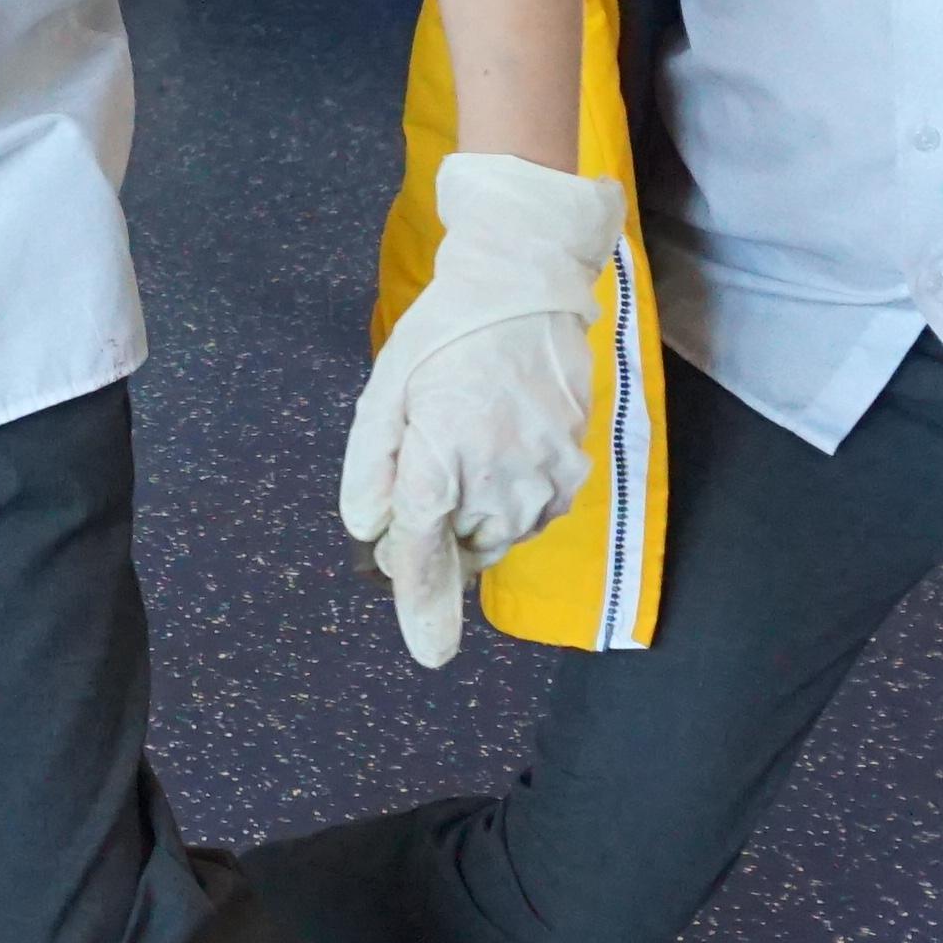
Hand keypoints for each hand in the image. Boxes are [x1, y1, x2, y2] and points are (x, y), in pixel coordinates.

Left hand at [336, 153, 618, 666]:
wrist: (525, 288)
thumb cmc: (443, 334)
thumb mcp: (384, 390)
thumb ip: (371, 467)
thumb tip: (369, 533)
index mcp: (440, 458)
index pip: (423, 551)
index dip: (419, 602)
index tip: (427, 653)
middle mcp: (497, 478)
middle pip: (458, 549)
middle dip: (433, 532)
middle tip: (424, 465)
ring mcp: (543, 477)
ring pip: (497, 538)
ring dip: (472, 520)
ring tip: (464, 449)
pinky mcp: (573, 470)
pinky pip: (533, 516)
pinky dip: (510, 504)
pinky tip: (498, 455)